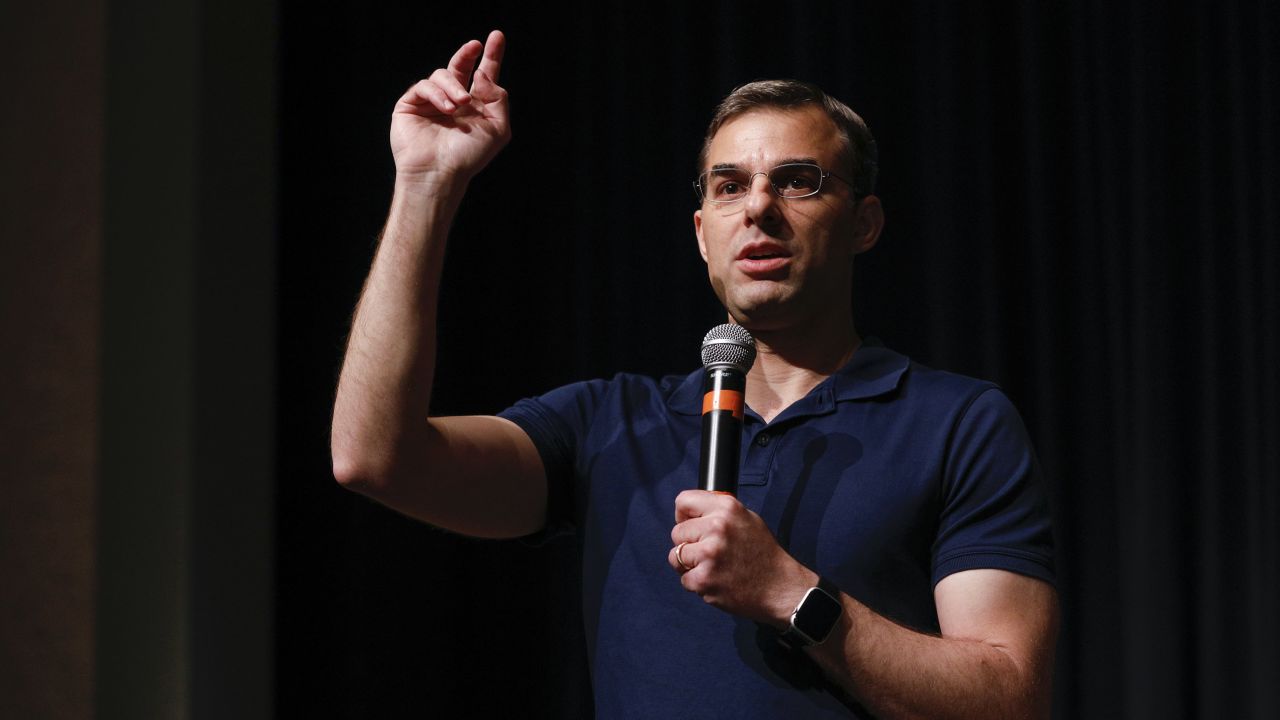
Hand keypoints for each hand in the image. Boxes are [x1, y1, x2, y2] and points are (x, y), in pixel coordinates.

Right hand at [390, 30, 510, 182]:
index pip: (483, 76)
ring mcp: (431, 103)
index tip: (496, 37)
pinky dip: (437, 94)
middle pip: (459, 67)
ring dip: (453, 87)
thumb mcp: (498, 129)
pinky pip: (424, 86)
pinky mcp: (411, 104)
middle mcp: (453, 102)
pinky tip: (446, 109)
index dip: (491, 56)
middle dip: (467, 54)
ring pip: (442, 75)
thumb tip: (483, 73)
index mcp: (475, 107)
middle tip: (474, 46)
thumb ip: (498, 98)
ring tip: (459, 105)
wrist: (441, 173)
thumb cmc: (469, 156)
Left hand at [668, 490, 817, 627]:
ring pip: (675, 556)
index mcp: (727, 508)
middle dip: (689, 543)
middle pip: (677, 532)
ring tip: (713, 567)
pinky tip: (717, 581)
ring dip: (689, 565)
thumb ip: (718, 511)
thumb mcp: (747, 518)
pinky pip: (684, 579)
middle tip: (711, 552)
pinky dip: (697, 583)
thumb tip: (692, 512)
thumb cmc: (763, 554)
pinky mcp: (704, 579)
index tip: (690, 525)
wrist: (781, 588)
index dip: (684, 515)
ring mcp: (709, 554)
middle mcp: (717, 527)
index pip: (683, 501)